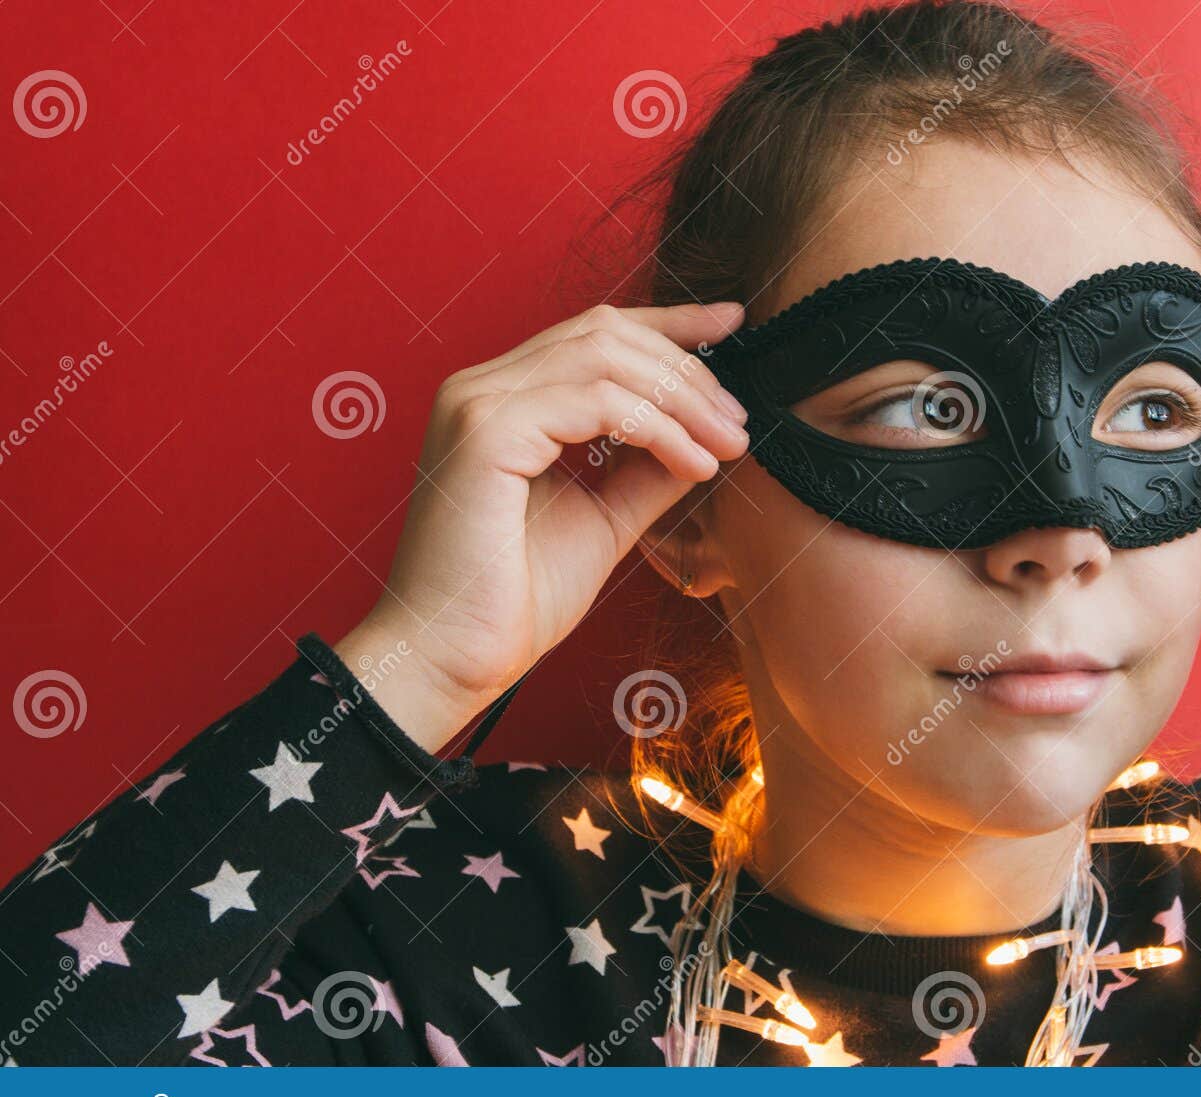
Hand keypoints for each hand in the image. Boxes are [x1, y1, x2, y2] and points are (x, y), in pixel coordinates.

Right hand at [334, 300, 749, 750]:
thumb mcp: (603, 518)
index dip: (668, 322)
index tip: (732, 324)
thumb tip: (704, 437)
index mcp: (504, 401)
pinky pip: (597, 403)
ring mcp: (478, 403)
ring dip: (681, 399)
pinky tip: (691, 464)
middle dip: (686, 370)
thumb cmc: (514, 600)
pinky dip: (658, 428)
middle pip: (606, 334)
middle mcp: (483, 388)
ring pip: (605, 358)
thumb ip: (645, 470)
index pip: (594, 333)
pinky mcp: (486, 432)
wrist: (453, 659)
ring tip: (726, 445)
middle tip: (737, 422)